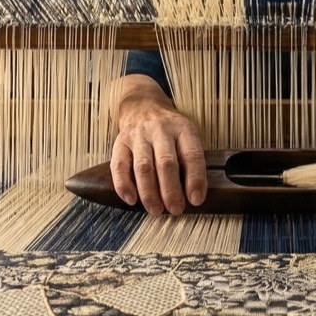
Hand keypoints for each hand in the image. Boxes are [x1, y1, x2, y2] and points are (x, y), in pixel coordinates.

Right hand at [109, 75, 207, 214]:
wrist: (143, 105)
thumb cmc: (170, 130)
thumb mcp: (187, 135)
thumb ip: (191, 160)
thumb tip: (194, 195)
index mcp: (182, 128)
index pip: (191, 154)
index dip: (195, 178)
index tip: (196, 199)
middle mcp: (160, 130)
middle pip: (166, 163)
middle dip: (171, 191)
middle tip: (175, 210)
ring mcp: (138, 135)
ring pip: (143, 167)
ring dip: (149, 192)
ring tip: (155, 210)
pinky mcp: (120, 142)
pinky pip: (119, 166)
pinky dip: (123, 185)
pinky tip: (131, 199)